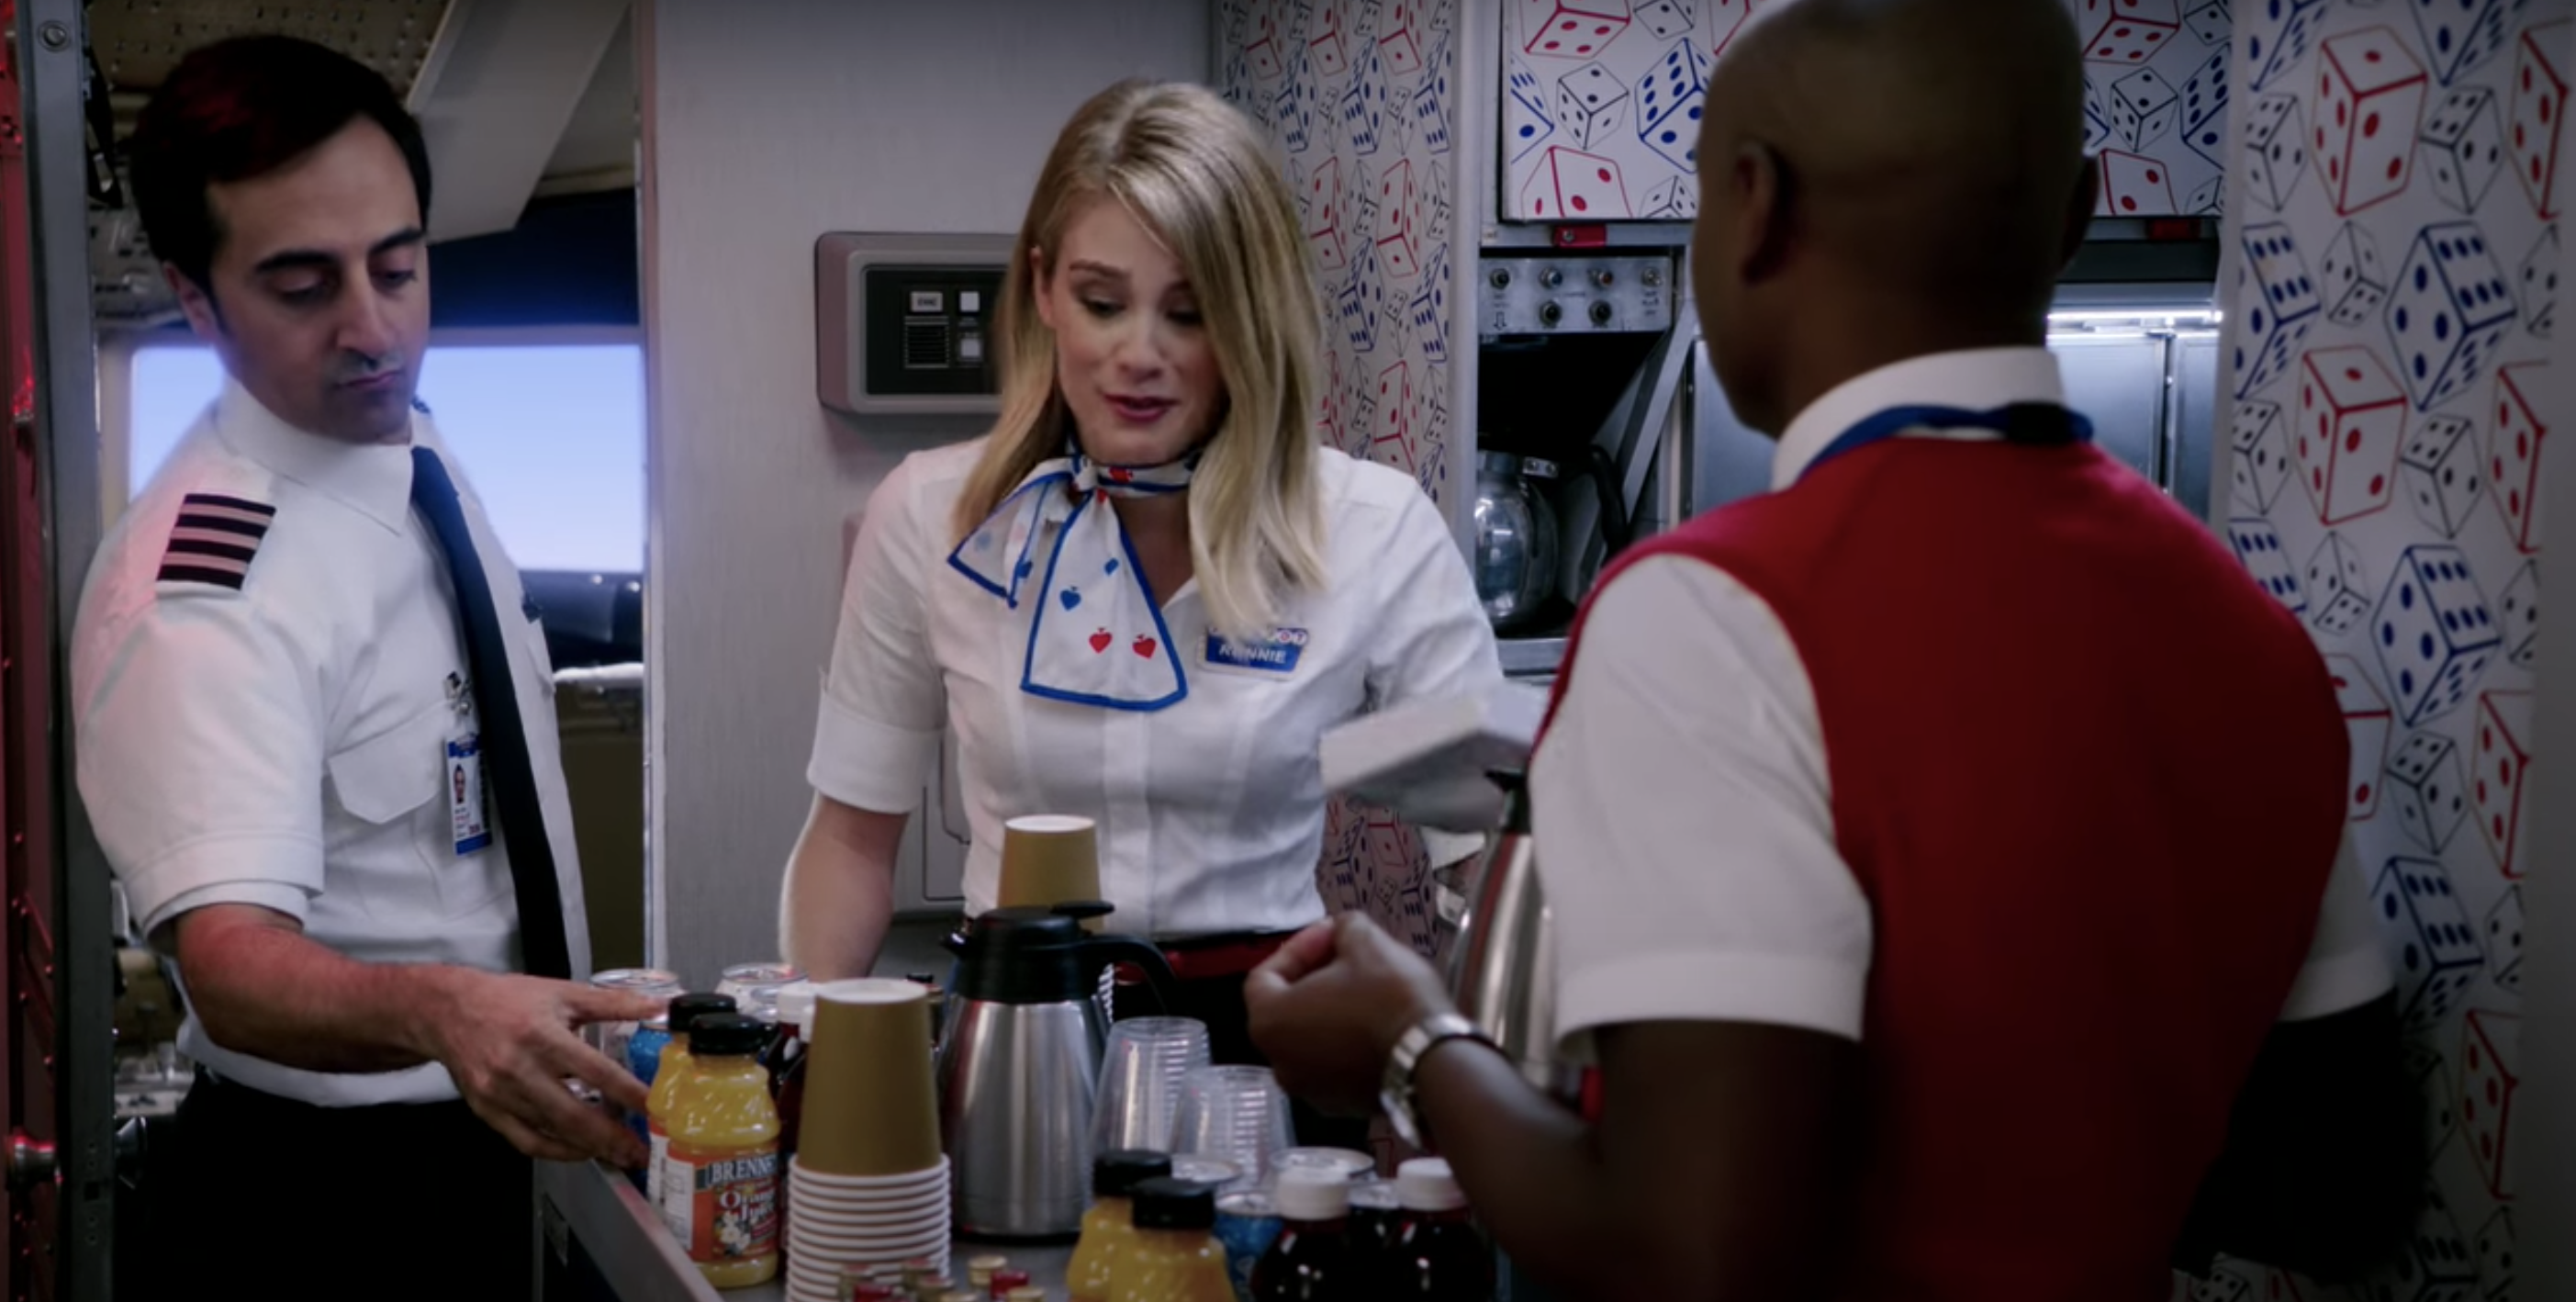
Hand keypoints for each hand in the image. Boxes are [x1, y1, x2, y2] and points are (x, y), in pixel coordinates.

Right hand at [419, 969, 662, 1166]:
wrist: (447, 1011)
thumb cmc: (507, 999)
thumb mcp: (563, 992)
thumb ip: (613, 1003)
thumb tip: (657, 1006)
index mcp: (542, 1036)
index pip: (595, 1072)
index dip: (628, 1093)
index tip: (655, 1109)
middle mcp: (519, 1070)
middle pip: (572, 1114)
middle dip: (610, 1139)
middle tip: (641, 1153)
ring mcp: (500, 1095)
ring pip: (550, 1132)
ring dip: (587, 1148)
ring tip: (618, 1154)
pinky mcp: (486, 1111)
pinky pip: (526, 1141)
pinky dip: (556, 1151)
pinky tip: (580, 1151)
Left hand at [1244, 914, 1456, 1115]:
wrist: (1432, 1060)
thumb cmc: (1388, 998)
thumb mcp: (1367, 943)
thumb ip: (1344, 929)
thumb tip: (1344, 930)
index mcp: (1269, 1022)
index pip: (1266, 975)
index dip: (1300, 946)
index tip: (1332, 932)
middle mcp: (1280, 1062)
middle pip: (1289, 1008)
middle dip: (1317, 976)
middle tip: (1349, 955)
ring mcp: (1310, 1090)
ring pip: (1314, 1037)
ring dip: (1334, 1009)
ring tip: (1368, 986)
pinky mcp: (1342, 1106)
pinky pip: (1336, 1063)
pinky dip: (1349, 1040)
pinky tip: (1379, 1021)